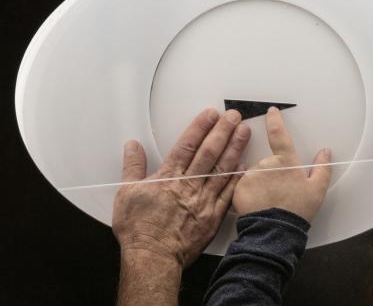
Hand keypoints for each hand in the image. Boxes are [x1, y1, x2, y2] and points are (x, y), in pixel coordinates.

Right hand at [112, 108, 250, 267]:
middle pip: (209, 152)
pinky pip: (228, 193)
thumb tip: (132, 146)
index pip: (187, 145)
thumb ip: (132, 166)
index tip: (211, 114)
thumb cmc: (139, 229)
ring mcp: (204, 200)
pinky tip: (245, 166)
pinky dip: (236, 178)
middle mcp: (189, 185)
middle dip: (222, 131)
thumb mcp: (126, 193)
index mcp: (169, 177)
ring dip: (234, 148)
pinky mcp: (213, 216)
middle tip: (234, 116)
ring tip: (245, 132)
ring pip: (222, 169)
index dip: (200, 127)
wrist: (153, 259)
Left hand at [232, 107, 331, 221]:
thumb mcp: (317, 190)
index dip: (275, 120)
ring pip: (254, 173)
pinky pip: (243, 184)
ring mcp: (250, 174)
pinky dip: (249, 192)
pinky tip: (257, 203)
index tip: (271, 112)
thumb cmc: (296, 211)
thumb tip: (325, 151)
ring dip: (260, 182)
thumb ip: (322, 168)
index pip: (279, 134)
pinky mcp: (238, 187)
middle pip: (267, 161)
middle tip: (278, 192)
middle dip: (271, 172)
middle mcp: (265, 163)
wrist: (274, 231)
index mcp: (285, 161)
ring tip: (268, 200)